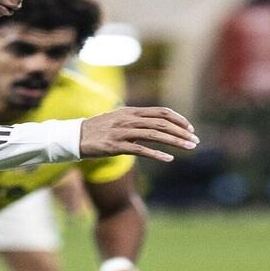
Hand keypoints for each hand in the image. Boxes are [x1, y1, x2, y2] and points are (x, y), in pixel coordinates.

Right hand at [78, 107, 197, 162]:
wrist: (74, 137)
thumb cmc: (97, 130)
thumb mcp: (118, 119)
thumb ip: (135, 121)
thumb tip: (152, 125)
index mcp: (131, 111)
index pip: (161, 112)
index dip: (178, 119)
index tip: (190, 128)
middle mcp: (129, 119)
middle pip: (162, 123)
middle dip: (182, 131)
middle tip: (195, 140)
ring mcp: (122, 132)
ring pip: (155, 135)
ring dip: (175, 141)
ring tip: (189, 148)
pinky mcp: (116, 146)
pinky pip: (140, 149)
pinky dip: (156, 154)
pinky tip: (169, 159)